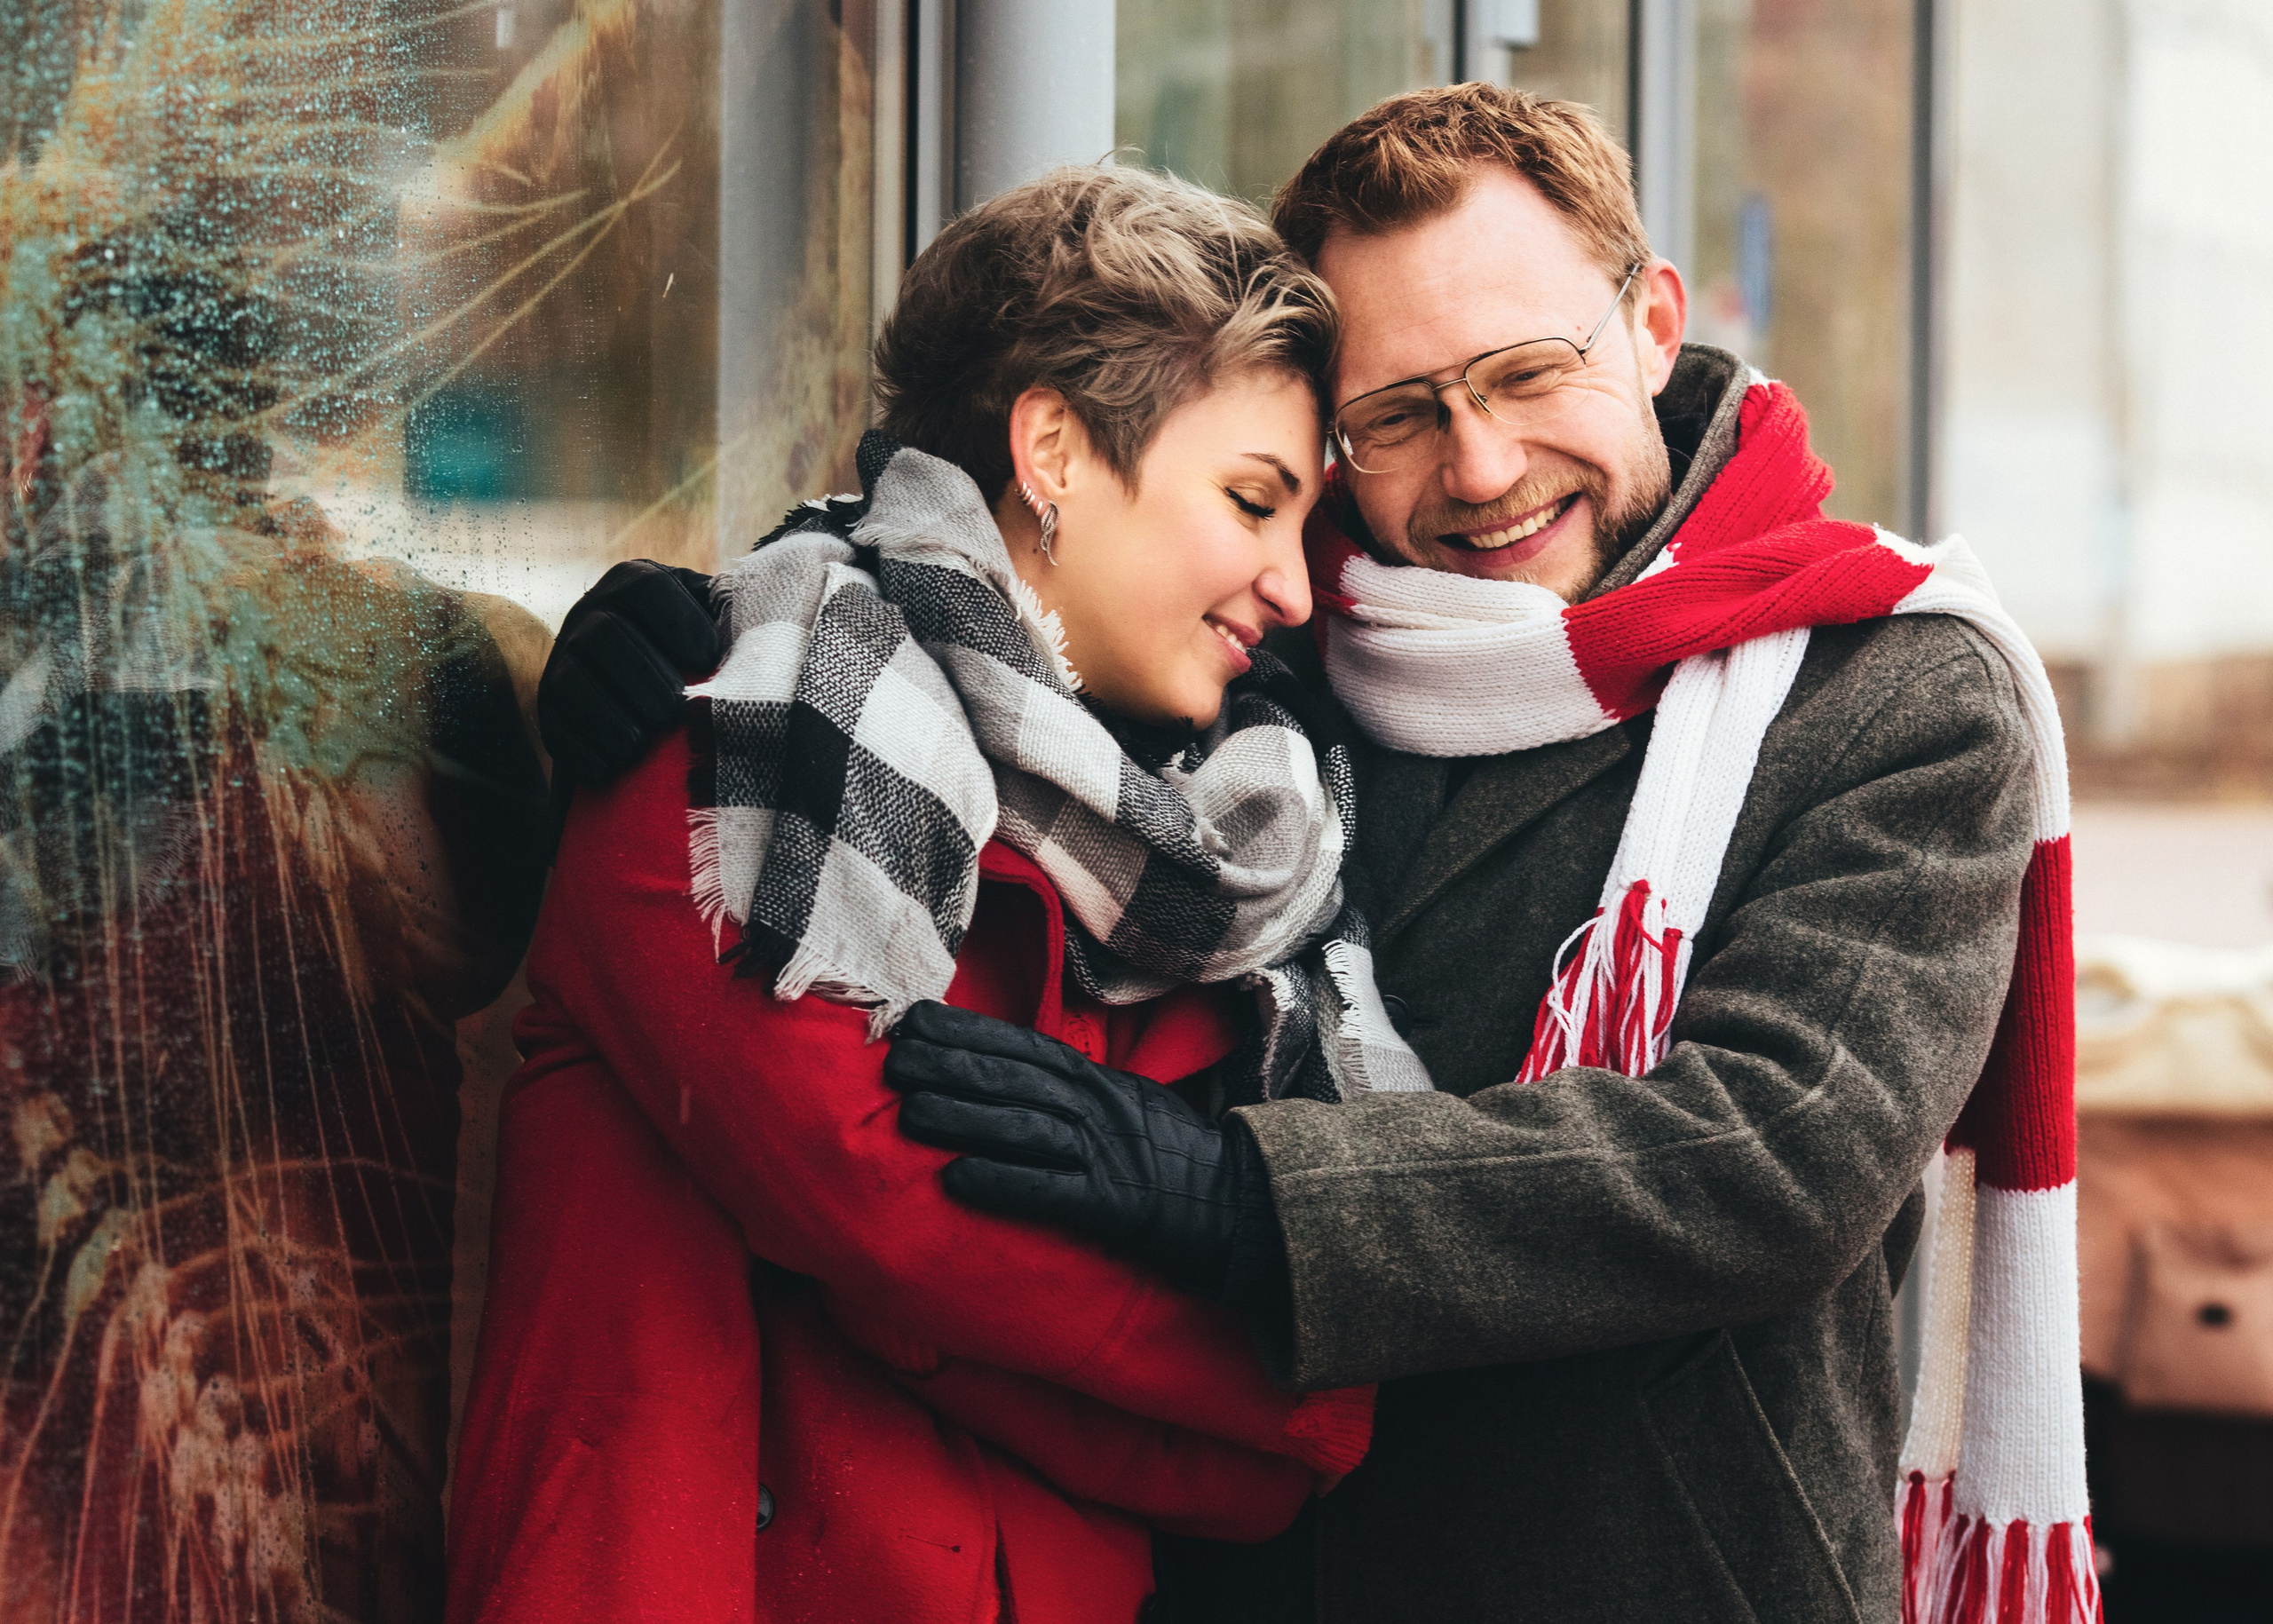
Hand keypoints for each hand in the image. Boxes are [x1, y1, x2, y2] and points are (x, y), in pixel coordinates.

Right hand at [538, 560, 720, 787]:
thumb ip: (733, 621)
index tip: (710, 656)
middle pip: (605, 636)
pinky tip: (611, 767)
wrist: (640, 681)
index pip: (646, 588)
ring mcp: (564, 660)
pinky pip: (554, 725)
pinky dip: (583, 749)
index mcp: (633, 584)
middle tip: (673, 711)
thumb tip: (765, 636)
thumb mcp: (712, 622)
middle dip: (641, 676)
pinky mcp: (550, 707)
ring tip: (641, 743)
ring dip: (607, 717)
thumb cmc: (695, 651)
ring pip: (572, 682)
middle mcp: (591, 614)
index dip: (677, 620)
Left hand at [885, 1001, 1242, 1292]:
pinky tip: (958, 1180)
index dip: (966, 1031)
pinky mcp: (1111, 1205)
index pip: (1022, 1046)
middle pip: (1014, 1079)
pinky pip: (1050, 1190)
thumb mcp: (1122, 1104)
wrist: (1239, 1205)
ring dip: (963, 1117)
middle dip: (950, 1065)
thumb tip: (1005, 1073)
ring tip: (907, 1113)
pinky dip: (1003, 1182)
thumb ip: (1071, 1088)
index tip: (913, 1021)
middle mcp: (1096, 1107)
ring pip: (1023, 1127)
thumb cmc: (1169, 1157)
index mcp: (1096, 1081)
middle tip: (893, 1059)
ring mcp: (1104, 1154)